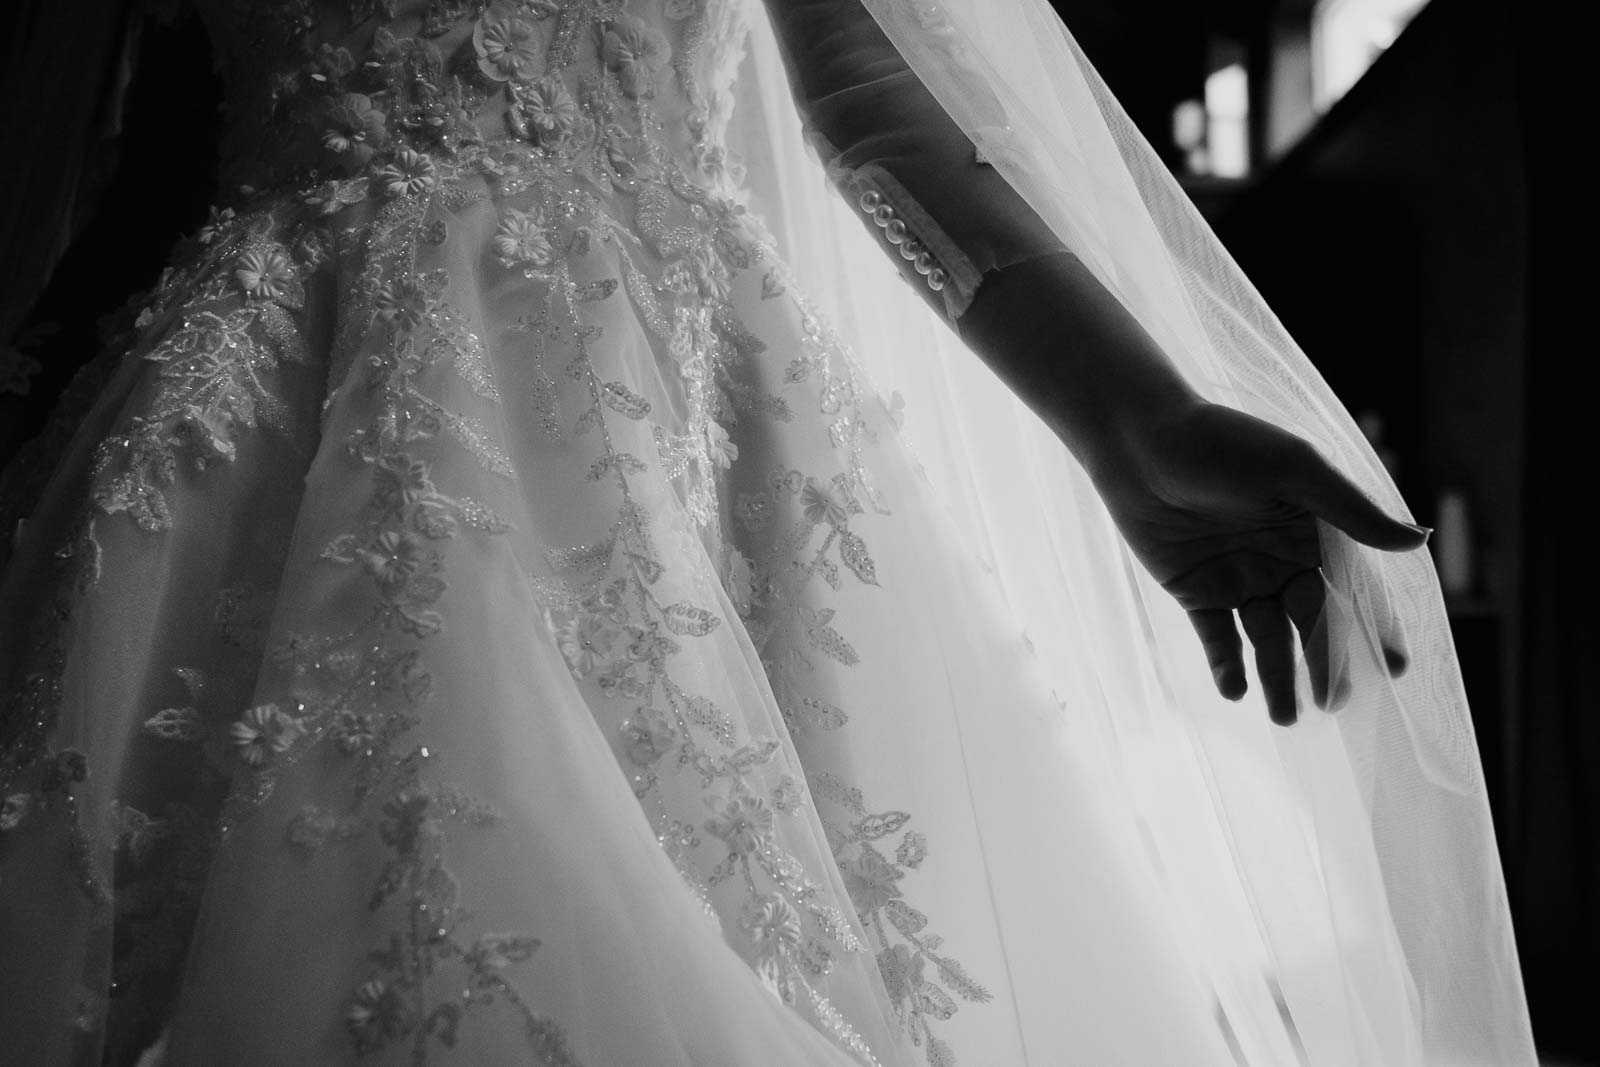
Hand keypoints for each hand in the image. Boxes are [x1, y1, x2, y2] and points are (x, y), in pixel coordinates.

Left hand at [1090, 401, 1428, 724]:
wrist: (1140, 442)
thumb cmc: (1223, 442)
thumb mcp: (1295, 470)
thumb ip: (1351, 511)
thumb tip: (1418, 540)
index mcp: (1317, 531)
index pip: (1355, 588)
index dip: (1375, 628)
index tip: (1394, 668)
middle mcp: (1283, 559)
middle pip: (1313, 623)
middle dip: (1326, 664)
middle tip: (1332, 703)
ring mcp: (1240, 578)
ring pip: (1267, 639)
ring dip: (1277, 677)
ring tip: (1285, 718)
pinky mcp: (1196, 591)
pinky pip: (1216, 637)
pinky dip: (1225, 665)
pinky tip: (1234, 690)